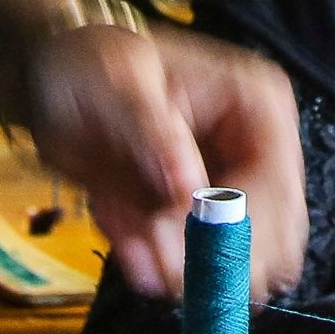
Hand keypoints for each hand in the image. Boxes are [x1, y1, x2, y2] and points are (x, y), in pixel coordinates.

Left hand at [22, 18, 302, 300]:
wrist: (57, 81)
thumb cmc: (92, 65)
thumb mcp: (117, 82)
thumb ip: (152, 130)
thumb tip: (189, 187)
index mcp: (258, 108)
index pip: (277, 190)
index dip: (234, 231)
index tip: (176, 248)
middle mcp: (258, 155)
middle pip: (269, 241)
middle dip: (205, 257)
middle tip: (145, 253)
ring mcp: (231, 195)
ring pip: (231, 263)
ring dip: (172, 261)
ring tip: (120, 225)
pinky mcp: (199, 225)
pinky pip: (190, 268)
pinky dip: (150, 261)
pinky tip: (116, 224)